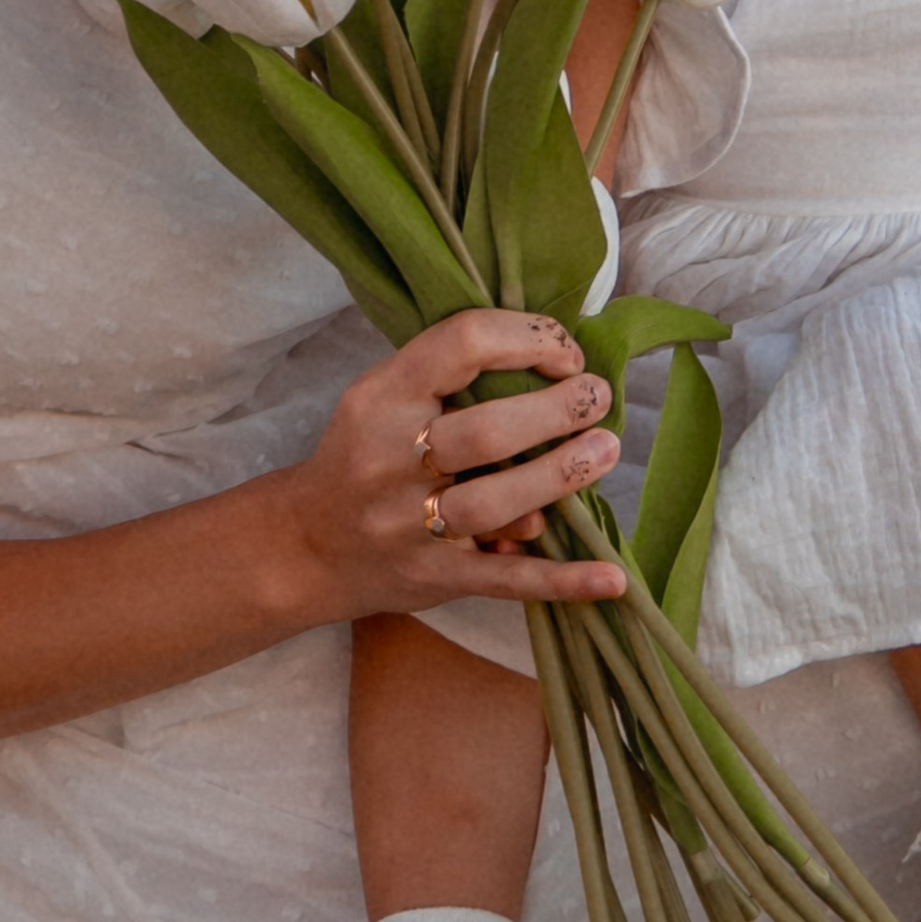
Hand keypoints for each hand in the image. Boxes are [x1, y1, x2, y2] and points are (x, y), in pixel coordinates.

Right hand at [282, 309, 627, 621]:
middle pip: (484, 434)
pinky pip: (507, 582)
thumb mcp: (381, 395)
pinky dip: (564, 582)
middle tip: (598, 397)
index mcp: (381, 400)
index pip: (459, 346)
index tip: (564, 353)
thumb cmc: (363, 455)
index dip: (525, 340)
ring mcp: (412, 528)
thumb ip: (448, 374)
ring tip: (605, 450)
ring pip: (495, 505)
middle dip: (554, 412)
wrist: (308, 546)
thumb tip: (554, 360)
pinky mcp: (437, 579)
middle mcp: (391, 463)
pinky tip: (612, 580)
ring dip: (560, 476)